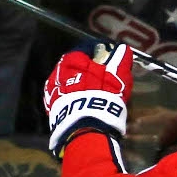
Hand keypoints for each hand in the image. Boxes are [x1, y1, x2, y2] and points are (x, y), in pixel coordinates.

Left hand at [44, 42, 131, 156]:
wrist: (87, 126)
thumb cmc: (104, 97)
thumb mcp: (118, 76)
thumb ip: (120, 60)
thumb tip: (123, 49)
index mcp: (73, 60)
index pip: (85, 49)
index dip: (98, 53)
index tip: (107, 58)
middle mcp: (59, 72)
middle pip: (74, 66)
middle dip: (86, 69)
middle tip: (101, 78)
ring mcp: (54, 90)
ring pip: (67, 81)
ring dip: (78, 83)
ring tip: (92, 93)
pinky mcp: (52, 106)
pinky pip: (62, 97)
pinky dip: (72, 97)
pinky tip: (83, 104)